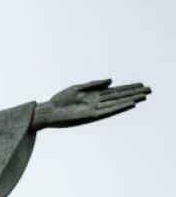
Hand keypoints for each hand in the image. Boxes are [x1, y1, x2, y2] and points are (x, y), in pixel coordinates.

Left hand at [32, 79, 150, 129]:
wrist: (48, 111)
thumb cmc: (60, 100)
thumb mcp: (77, 88)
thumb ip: (94, 84)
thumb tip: (111, 80)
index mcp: (94, 95)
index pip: (115, 90)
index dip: (128, 87)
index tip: (140, 84)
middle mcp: (97, 102)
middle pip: (119, 96)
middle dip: (133, 93)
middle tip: (149, 90)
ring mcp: (95, 109)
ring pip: (116, 103)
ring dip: (129, 100)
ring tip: (143, 96)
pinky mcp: (90, 115)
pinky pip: (107, 111)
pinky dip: (118, 107)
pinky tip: (128, 104)